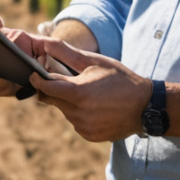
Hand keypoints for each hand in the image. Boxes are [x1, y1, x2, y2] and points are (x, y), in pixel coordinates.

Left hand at [24, 37, 150, 141]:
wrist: (145, 106)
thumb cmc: (120, 80)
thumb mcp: (96, 62)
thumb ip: (67, 54)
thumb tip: (46, 43)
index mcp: (78, 93)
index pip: (46, 88)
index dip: (38, 80)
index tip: (34, 74)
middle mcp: (78, 113)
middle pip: (54, 100)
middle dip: (56, 90)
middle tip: (70, 81)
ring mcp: (84, 127)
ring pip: (65, 111)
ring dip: (69, 102)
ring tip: (90, 94)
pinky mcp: (90, 135)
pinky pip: (76, 122)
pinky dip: (80, 114)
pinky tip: (95, 107)